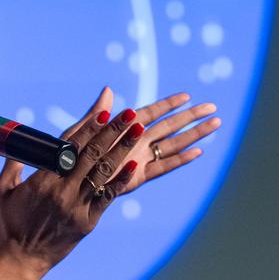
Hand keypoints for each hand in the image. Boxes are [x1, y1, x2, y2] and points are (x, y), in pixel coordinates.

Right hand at [0, 91, 145, 279]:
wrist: (21, 259)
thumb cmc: (10, 222)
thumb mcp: (2, 190)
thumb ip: (13, 163)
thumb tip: (18, 139)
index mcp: (42, 179)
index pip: (70, 146)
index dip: (89, 126)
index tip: (104, 110)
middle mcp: (62, 190)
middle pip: (92, 154)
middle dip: (113, 131)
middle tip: (129, 113)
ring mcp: (77, 206)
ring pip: (103, 172)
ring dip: (123, 148)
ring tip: (137, 129)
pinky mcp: (88, 221)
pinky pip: (108, 197)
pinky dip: (121, 179)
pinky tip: (135, 163)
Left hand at [61, 88, 220, 194]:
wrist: (63, 188)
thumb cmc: (68, 159)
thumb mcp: (79, 133)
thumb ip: (96, 115)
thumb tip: (108, 91)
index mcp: (123, 129)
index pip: (152, 112)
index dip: (169, 104)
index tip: (187, 95)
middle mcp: (136, 143)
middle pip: (170, 126)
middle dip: (191, 117)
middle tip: (213, 107)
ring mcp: (139, 160)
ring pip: (173, 144)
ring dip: (194, 134)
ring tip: (215, 124)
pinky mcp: (137, 178)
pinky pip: (163, 167)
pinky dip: (180, 159)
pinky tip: (198, 151)